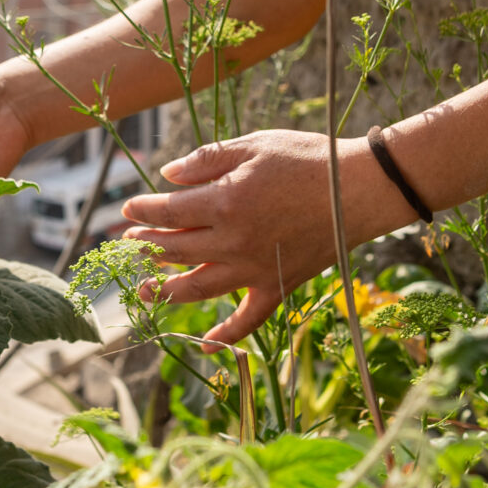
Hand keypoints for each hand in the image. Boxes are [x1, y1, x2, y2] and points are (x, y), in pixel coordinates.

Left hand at [117, 130, 415, 344]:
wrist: (360, 189)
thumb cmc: (308, 159)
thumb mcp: (254, 144)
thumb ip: (207, 159)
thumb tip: (167, 175)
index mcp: (225, 201)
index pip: (167, 211)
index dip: (142, 210)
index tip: (127, 209)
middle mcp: (233, 241)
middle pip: (175, 250)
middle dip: (147, 245)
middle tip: (130, 242)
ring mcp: (254, 269)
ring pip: (197, 287)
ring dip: (166, 289)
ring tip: (146, 287)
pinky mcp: (277, 286)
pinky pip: (248, 319)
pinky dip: (226, 335)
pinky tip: (205, 343)